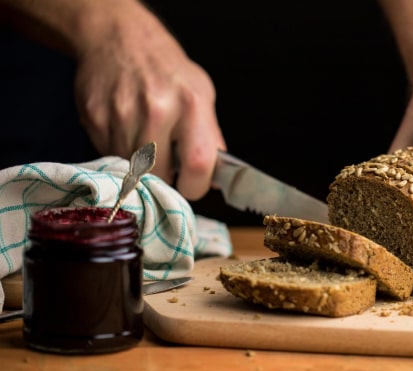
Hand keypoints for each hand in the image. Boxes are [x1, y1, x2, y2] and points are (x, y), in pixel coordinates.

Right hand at [72, 4, 224, 199]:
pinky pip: (110, 156)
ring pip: (133, 170)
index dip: (196, 186)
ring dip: (141, 167)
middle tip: (168, 168)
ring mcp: (123, 114)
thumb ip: (209, 136)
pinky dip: (121, 153)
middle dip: (166, 180)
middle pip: (161, 175)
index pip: (198, 164)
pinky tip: (127, 131)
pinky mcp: (96, 118)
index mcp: (192, 104)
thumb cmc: (168, 70)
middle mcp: (158, 109)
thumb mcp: (202, 94)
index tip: (192, 185)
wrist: (120, 38)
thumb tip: (214, 177)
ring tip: (147, 143)